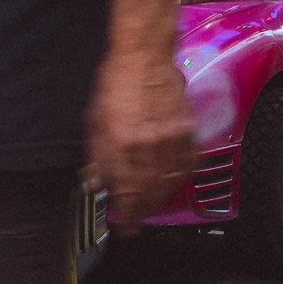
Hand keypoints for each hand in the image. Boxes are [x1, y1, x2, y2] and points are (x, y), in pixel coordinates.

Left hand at [87, 46, 196, 232]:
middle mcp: (147, 144)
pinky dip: (180, 178)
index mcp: (121, 143)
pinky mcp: (187, 130)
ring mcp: (170, 138)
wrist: (144, 55)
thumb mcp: (94, 120)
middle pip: (148, 192)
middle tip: (136, 221)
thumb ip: (97, 156)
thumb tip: (96, 184)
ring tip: (151, 205)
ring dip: (160, 198)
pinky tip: (172, 182)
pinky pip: (187, 165)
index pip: (125, 192)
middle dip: (141, 211)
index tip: (124, 228)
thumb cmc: (116, 82)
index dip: (126, 216)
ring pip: (169, 182)